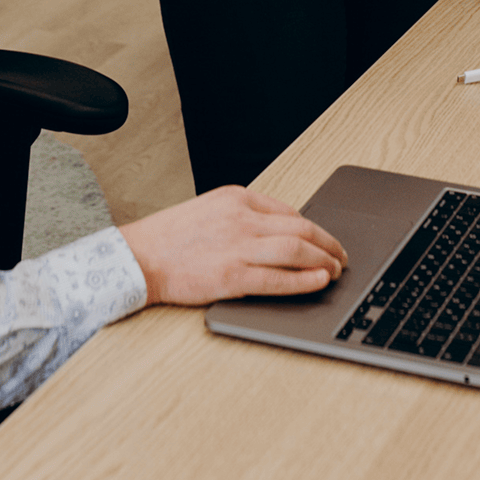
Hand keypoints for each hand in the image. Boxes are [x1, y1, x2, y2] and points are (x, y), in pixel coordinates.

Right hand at [119, 186, 347, 306]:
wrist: (137, 257)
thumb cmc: (171, 237)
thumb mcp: (211, 209)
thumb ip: (243, 215)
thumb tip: (279, 229)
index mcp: (238, 197)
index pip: (289, 211)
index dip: (314, 228)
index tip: (324, 240)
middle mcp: (242, 217)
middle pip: (301, 228)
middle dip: (328, 243)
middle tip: (341, 256)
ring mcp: (238, 246)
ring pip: (296, 250)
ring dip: (323, 260)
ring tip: (336, 270)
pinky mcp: (231, 276)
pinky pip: (277, 278)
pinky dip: (303, 280)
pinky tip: (318, 282)